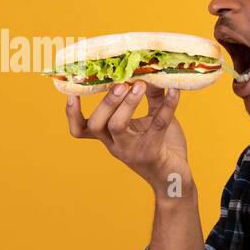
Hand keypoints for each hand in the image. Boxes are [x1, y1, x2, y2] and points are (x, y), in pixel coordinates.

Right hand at [65, 81, 192, 194]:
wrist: (177, 180)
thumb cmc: (163, 147)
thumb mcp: (153, 119)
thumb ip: (151, 97)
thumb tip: (151, 69)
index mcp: (110, 137)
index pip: (81, 129)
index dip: (72, 113)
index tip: (71, 93)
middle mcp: (116, 145)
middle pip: (96, 124)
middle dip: (106, 101)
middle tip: (121, 83)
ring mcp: (132, 151)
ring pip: (116, 125)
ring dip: (126, 103)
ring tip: (140, 85)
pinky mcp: (151, 153)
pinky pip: (157, 126)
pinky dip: (168, 105)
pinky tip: (175, 91)